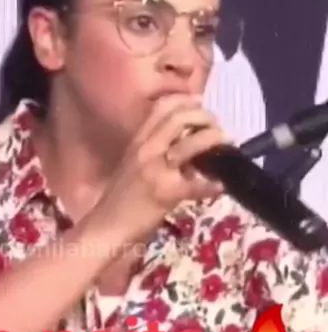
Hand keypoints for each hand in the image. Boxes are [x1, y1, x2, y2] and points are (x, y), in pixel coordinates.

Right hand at [94, 94, 229, 244]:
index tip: (200, 105)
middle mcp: (145, 150)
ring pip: (190, 143)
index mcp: (137, 142)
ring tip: (226, 147)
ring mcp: (155, 170)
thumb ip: (158, 155)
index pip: (161, 108)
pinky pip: (198, 183)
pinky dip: (214, 184)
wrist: (106, 230)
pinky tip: (221, 186)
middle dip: (205, 117)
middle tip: (218, 129)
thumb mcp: (134, 169)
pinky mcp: (166, 193)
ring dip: (214, 141)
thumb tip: (192, 154)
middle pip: (179, 117)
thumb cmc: (120, 203)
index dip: (185, 101)